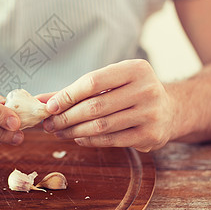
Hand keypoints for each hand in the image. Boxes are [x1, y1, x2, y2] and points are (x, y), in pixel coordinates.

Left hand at [42, 59, 176, 151]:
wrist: (170, 109)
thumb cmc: (130, 92)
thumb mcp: (110, 82)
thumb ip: (77, 90)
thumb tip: (40, 100)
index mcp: (135, 68)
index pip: (93, 81)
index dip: (68, 95)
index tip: (49, 106)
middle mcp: (147, 89)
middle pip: (95, 106)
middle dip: (66, 117)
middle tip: (48, 124)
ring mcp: (150, 113)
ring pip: (101, 125)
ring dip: (74, 131)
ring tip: (58, 132)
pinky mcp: (150, 135)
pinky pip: (112, 140)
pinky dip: (90, 140)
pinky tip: (77, 138)